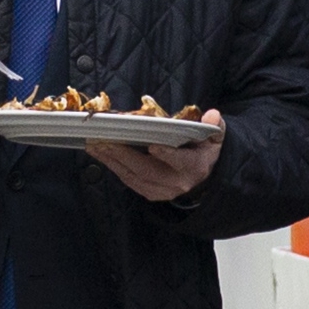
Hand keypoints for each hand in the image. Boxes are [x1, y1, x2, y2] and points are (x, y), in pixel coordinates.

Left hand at [85, 109, 224, 201]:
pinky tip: (100, 154)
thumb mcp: (214, 137)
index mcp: (194, 166)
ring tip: (95, 145)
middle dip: (124, 156)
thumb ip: (214, 126)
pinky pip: (128, 181)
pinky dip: (113, 167)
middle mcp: (177, 182)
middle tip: (105, 141)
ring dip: (112, 161)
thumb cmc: (204, 151)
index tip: (153, 146)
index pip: (181, 162)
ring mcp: (162, 190)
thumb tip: (213, 115)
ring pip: (134, 177)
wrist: (204, 177)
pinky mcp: (150, 192)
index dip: (168, 155)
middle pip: (148, 170)